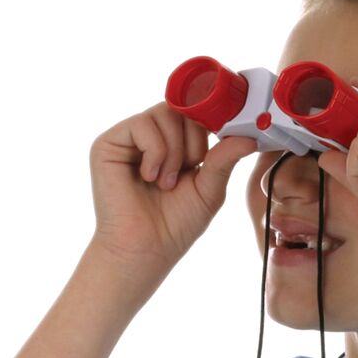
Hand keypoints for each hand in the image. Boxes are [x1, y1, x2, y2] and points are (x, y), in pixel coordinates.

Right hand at [89, 101, 257, 275]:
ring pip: (163, 113)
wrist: (146, 250)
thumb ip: (225, 159)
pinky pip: (142, 124)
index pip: (195, 112)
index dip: (209, 123)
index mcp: (175, 144)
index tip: (220, 141)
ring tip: (167, 182)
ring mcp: (128, 138)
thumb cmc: (175, 225)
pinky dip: (155, 152)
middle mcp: (150, 137)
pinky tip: (149, 177)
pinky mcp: (108, 144)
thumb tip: (249, 137)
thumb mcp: (210, 188)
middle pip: (181, 107)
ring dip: (174, 151)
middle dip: (193, 141)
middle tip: (187, 172)